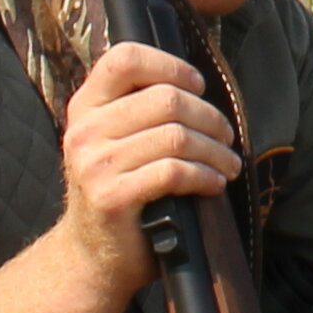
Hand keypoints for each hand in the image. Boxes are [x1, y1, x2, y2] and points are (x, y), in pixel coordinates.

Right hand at [54, 41, 238, 292]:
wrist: (93, 255)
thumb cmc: (119, 190)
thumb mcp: (116, 141)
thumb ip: (140, 108)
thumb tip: (197, 84)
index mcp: (85, 106)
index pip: (125, 58)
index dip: (170, 66)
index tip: (198, 87)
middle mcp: (84, 131)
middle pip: (165, 99)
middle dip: (209, 117)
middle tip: (226, 137)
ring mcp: (94, 165)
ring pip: (176, 136)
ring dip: (215, 151)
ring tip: (229, 164)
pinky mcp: (112, 197)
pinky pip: (174, 172)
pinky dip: (204, 175)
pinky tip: (214, 183)